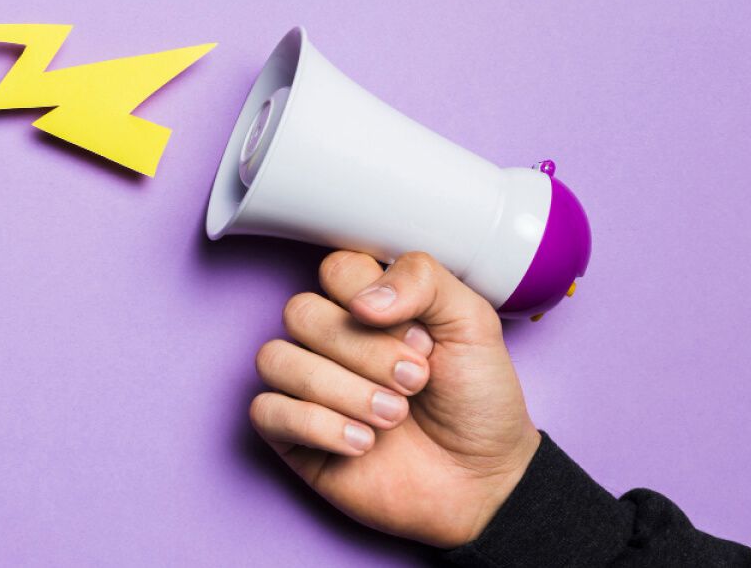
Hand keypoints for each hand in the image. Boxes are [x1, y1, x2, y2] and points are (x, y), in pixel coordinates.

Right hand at [249, 251, 540, 547]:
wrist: (484, 481)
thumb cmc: (477, 401)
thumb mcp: (472, 323)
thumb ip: (423, 280)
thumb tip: (363, 298)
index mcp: (368, 303)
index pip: (335, 270)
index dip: (373, 300)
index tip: (420, 339)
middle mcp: (329, 338)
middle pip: (300, 312)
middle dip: (363, 352)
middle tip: (413, 383)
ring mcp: (307, 386)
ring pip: (276, 359)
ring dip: (341, 390)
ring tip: (392, 417)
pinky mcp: (293, 435)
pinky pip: (266, 411)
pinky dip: (318, 426)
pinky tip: (362, 443)